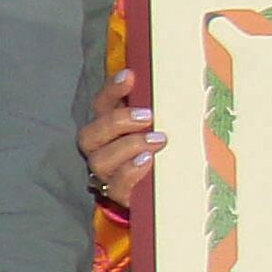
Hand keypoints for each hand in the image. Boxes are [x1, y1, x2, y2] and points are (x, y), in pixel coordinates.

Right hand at [82, 66, 162, 209]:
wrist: (171, 191)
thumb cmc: (167, 152)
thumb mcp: (163, 128)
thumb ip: (162, 110)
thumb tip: (180, 81)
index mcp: (109, 128)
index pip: (101, 106)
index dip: (112, 90)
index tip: (131, 76)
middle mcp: (101, 150)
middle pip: (90, 134)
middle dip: (117, 122)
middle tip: (149, 116)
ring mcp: (108, 174)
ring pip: (100, 160)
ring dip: (128, 146)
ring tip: (158, 140)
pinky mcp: (120, 195)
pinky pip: (116, 185)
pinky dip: (131, 171)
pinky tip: (149, 161)